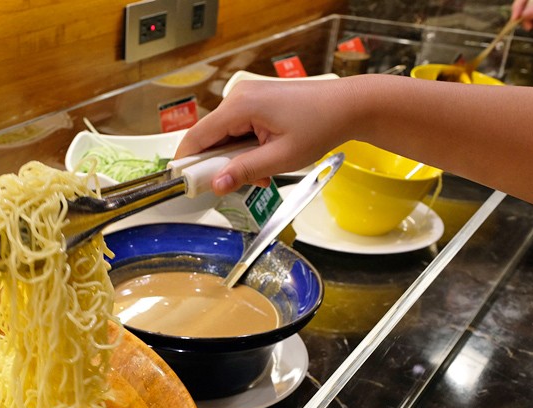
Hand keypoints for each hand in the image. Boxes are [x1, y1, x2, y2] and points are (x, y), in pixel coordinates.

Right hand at [174, 79, 355, 195]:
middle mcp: (238, 96)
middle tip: (236, 185)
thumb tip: (215, 185)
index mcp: (240, 106)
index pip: (197, 137)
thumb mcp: (281, 157)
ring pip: (224, 136)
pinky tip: (264, 160)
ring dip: (236, 159)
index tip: (185, 185)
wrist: (348, 106)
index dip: (187, 162)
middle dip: (219, 164)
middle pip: (209, 137)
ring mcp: (247, 96)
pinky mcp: (256, 101)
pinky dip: (246, 148)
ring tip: (262, 174)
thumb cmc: (321, 126)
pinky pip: (238, 129)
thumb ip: (244, 171)